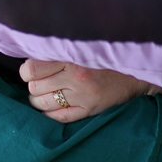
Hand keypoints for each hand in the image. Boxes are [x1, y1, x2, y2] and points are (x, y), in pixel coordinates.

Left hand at [19, 59, 160, 122]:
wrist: (134, 69)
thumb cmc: (103, 53)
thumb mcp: (81, 44)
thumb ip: (59, 46)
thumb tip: (30, 48)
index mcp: (71, 55)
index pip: (33, 67)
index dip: (27, 69)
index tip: (31, 67)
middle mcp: (75, 76)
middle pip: (35, 86)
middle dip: (32, 84)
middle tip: (38, 80)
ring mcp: (82, 95)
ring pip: (43, 103)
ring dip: (38, 98)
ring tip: (43, 92)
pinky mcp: (88, 109)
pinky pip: (58, 117)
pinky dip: (48, 113)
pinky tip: (50, 106)